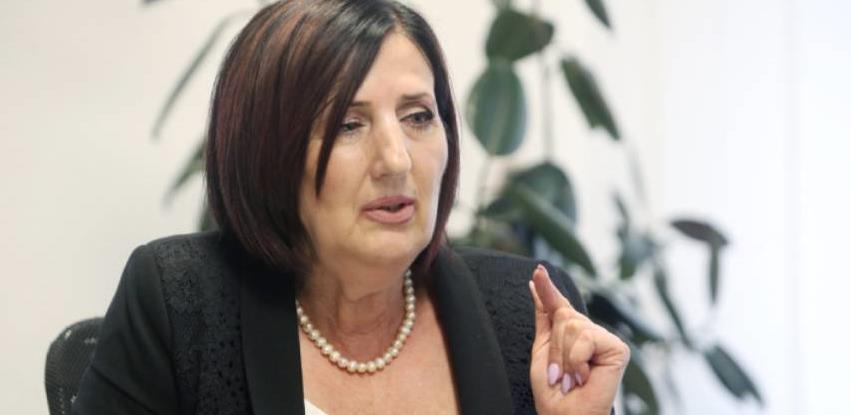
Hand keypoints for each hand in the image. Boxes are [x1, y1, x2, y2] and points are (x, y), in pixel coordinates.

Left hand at [528, 265, 629, 414]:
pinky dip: (577, 360)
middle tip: (560, 375)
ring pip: (572, 324)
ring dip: (564, 358)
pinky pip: (585, 337)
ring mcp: (605, 339)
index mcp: (570, 333)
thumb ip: (544, 316)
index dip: (547, 288)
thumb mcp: (543, 349)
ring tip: (571, 379)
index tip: (537, 270)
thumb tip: (536, 282)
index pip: (558, 304)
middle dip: (555, 348)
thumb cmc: (554, 392)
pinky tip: (584, 377)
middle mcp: (590, 332)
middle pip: (563, 314)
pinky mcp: (617, 348)